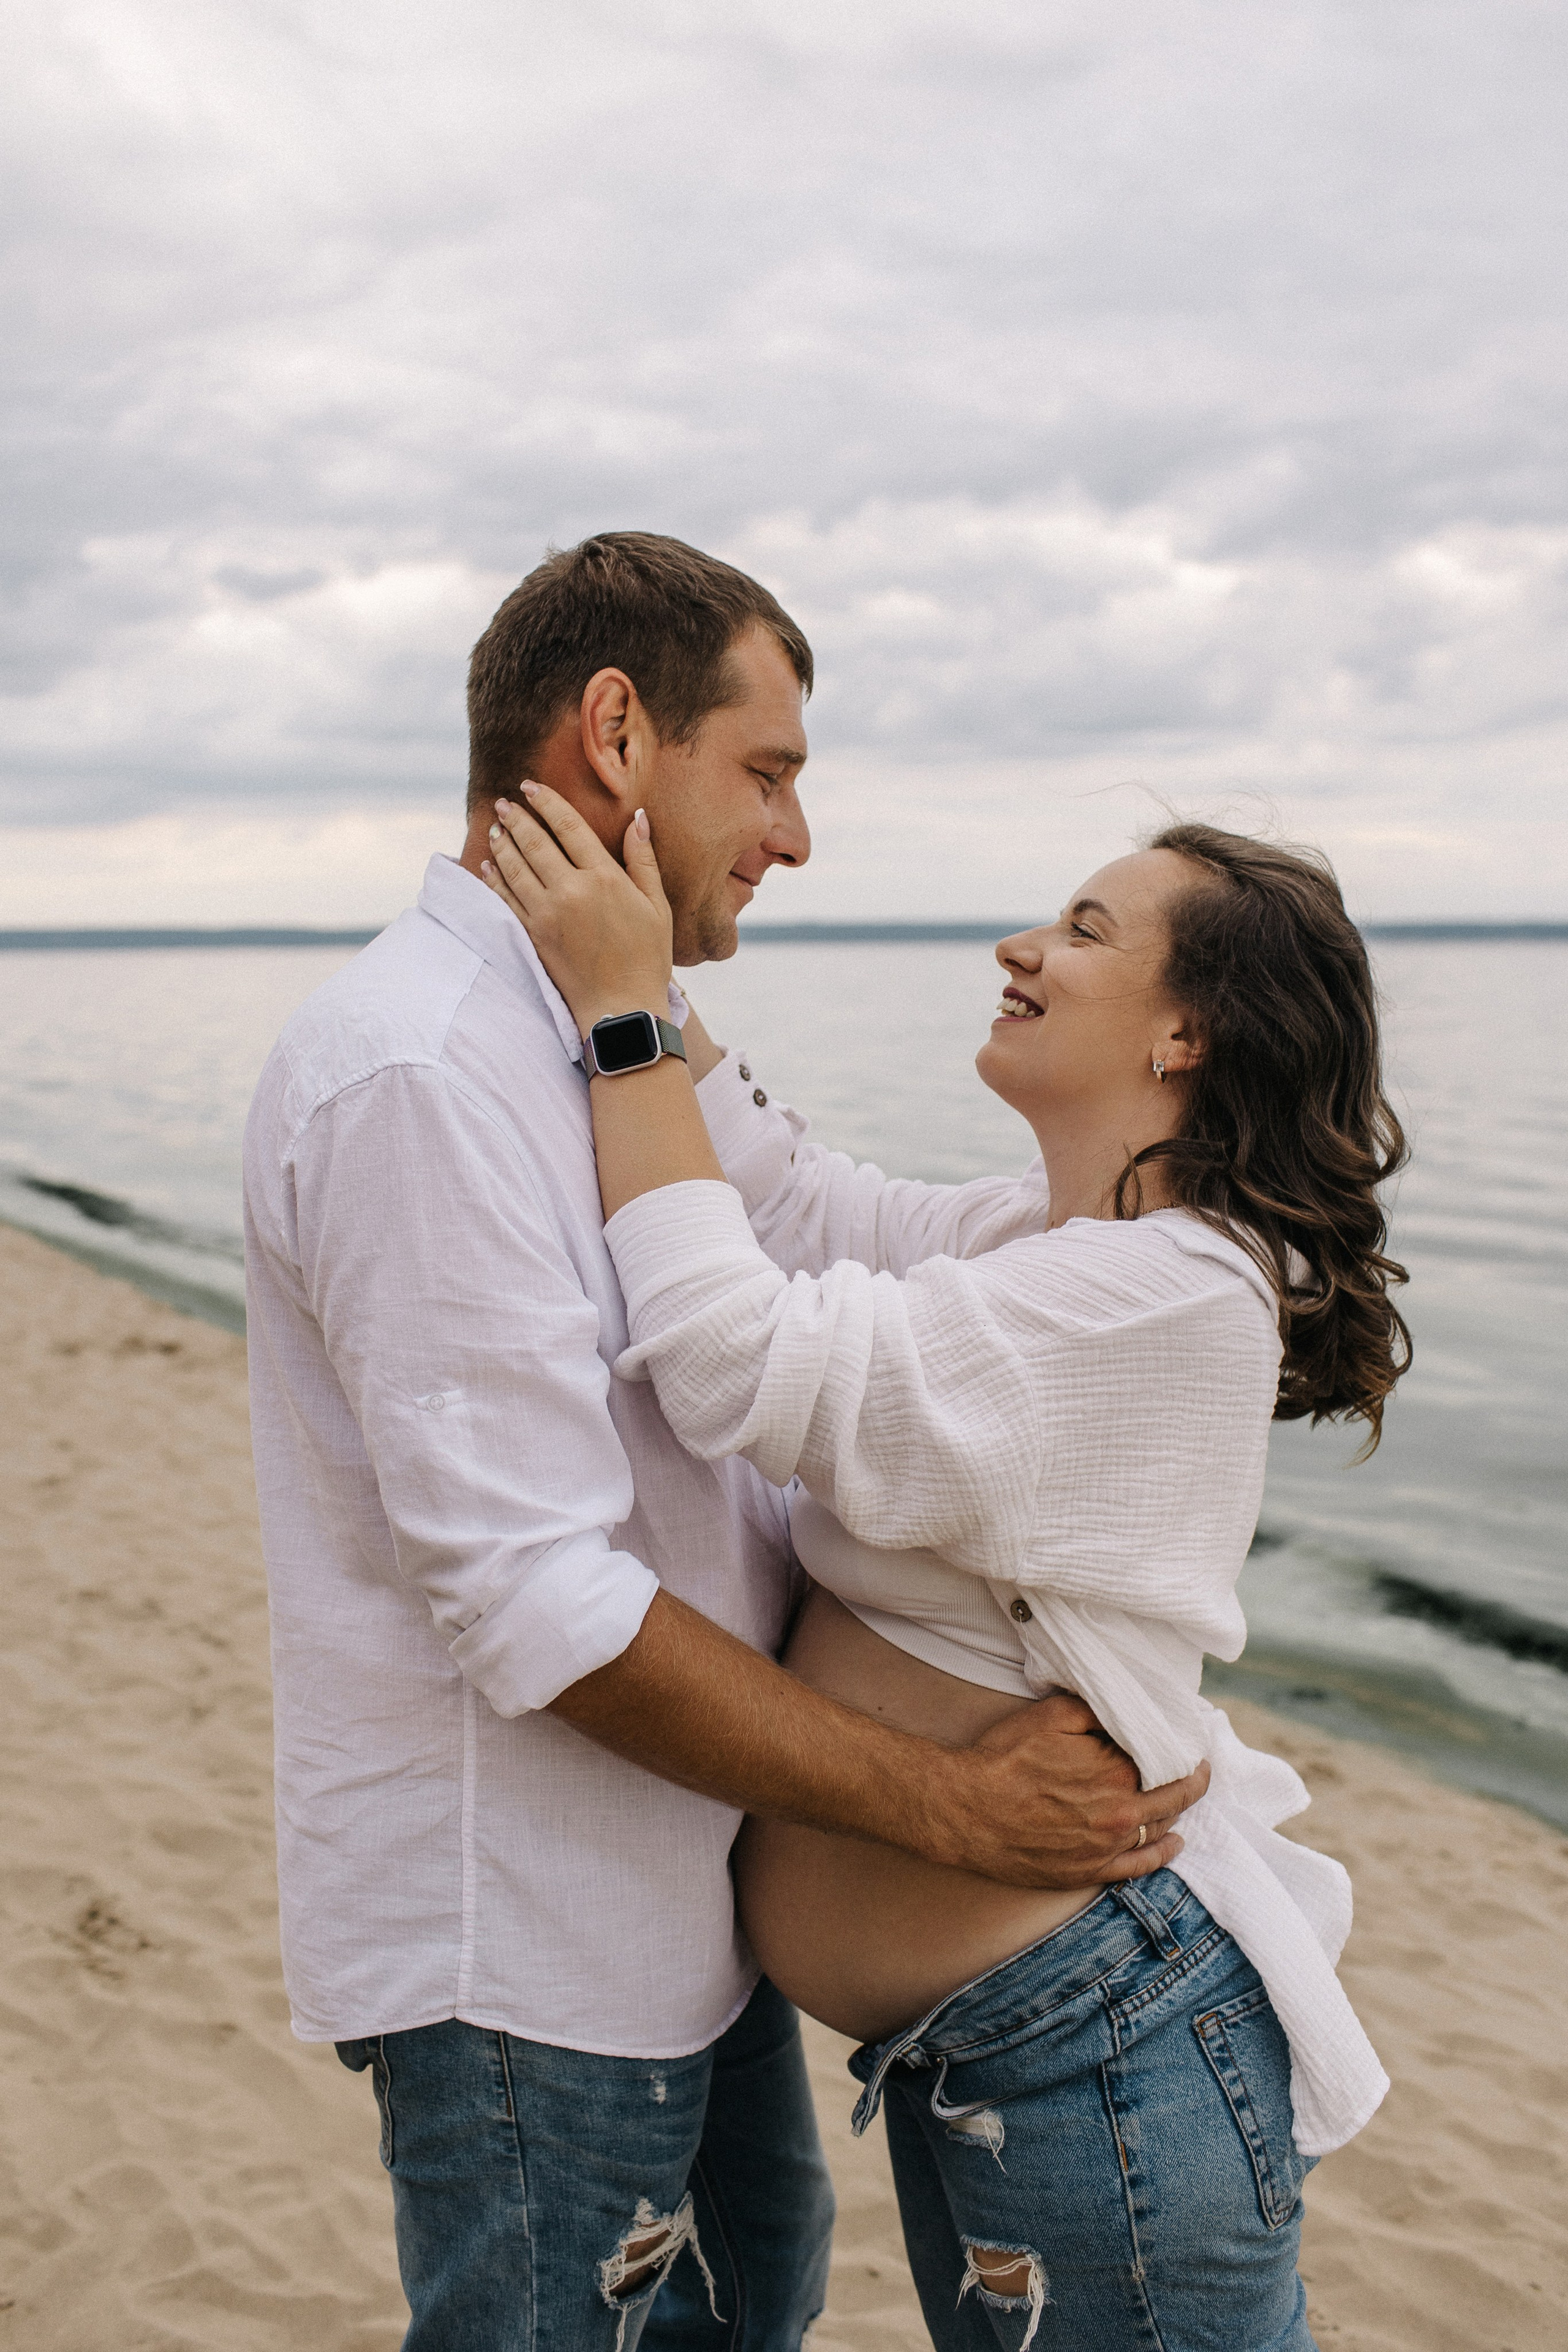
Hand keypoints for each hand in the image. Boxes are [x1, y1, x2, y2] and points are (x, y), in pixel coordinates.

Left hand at [482, 783, 673, 1033]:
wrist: (621, 1009)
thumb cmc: (647, 957)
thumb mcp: (657, 906)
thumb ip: (643, 860)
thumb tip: (639, 817)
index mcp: (604, 877)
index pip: (568, 826)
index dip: (546, 802)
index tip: (529, 787)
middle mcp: (571, 891)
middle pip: (534, 842)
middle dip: (515, 818)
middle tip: (502, 802)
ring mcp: (547, 914)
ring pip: (514, 867)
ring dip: (501, 843)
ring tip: (494, 826)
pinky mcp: (532, 936)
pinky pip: (505, 899)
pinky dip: (493, 879)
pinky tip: (487, 865)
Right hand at [947, 1692, 1207, 1887]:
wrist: (965, 1810)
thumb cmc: (1003, 1759)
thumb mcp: (1049, 1715)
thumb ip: (1094, 1710)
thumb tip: (1126, 1712)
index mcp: (1116, 1772)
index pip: (1162, 1758)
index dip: (1174, 1745)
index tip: (1183, 1736)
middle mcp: (1120, 1813)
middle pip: (1172, 1796)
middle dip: (1190, 1778)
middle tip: (1198, 1764)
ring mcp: (1106, 1848)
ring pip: (1159, 1828)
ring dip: (1176, 1810)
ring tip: (1184, 1795)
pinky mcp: (1088, 1872)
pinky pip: (1140, 1866)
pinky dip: (1164, 1853)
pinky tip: (1175, 1841)